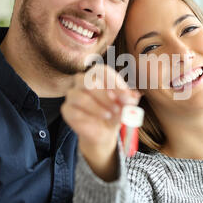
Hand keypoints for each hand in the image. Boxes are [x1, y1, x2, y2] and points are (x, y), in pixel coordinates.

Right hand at [61, 64, 140, 180]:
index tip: (126, 96)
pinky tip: (99, 121)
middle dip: (105, 95)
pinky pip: (74, 111)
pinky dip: (89, 117)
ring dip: (97, 107)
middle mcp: (82, 81)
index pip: (102, 71)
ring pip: (80, 97)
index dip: (114, 82)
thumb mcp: (126, 106)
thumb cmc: (115, 112)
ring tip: (110, 115)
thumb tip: (135, 95)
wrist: (104, 131)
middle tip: (118, 108)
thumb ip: (130, 99)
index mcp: (97, 75)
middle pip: (88, 82)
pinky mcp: (67, 110)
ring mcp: (73, 95)